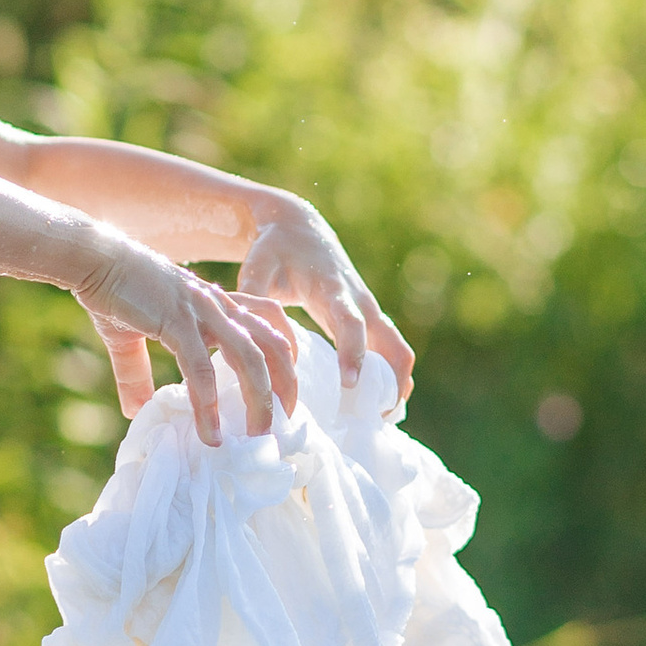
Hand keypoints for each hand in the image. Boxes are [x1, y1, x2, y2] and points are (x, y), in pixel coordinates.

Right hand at [69, 229, 299, 446]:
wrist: (92, 257)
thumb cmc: (112, 290)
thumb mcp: (129, 336)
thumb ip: (138, 373)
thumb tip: (135, 409)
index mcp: (216, 304)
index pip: (271, 323)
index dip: (287, 354)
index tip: (285, 390)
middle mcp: (218, 306)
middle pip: (274, 344)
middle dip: (286, 387)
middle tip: (283, 425)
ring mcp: (200, 312)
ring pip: (249, 358)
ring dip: (258, 400)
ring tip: (255, 436)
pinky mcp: (175, 321)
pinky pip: (201, 367)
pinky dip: (208, 404)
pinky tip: (210, 432)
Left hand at [236, 196, 414, 405]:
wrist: (300, 227)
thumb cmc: (274, 250)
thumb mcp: (257, 266)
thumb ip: (251, 297)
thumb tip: (247, 336)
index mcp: (333, 289)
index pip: (350, 323)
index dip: (353, 352)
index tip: (350, 383)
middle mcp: (359, 300)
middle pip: (390, 340)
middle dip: (390, 377)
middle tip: (378, 414)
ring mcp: (369, 310)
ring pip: (398, 347)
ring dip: (398, 380)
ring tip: (381, 418)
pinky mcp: (369, 318)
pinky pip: (391, 349)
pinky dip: (392, 375)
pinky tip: (380, 405)